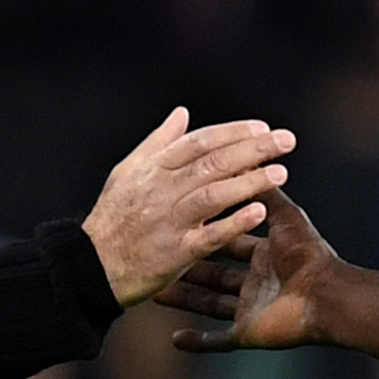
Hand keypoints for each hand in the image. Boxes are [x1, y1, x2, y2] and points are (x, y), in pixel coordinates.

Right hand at [81, 108, 296, 306]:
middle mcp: (163, 189)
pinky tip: (259, 212)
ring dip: (250, 181)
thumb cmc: (112, 217)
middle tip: (286, 141)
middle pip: (214, 162)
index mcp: (155, 168)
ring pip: (215, 194)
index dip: (233, 132)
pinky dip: (235, 222)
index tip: (262, 127)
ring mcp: (170, 220)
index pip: (200, 141)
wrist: (92, 265)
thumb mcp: (127, 171)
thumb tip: (182, 113)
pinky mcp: (176, 252)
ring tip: (281, 173)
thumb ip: (158, 142)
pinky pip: (210, 235)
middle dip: (253, 149)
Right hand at [160, 188, 335, 351]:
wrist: (325, 296)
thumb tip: (247, 161)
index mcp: (265, 255)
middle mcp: (256, 282)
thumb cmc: (308, 253)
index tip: (180, 221)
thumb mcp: (283, 215)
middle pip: (214, 273)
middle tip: (158, 257)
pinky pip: (218, 340)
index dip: (206, 231)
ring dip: (184, 300)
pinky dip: (198, 341)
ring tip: (155, 294)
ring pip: (209, 304)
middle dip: (187, 268)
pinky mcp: (247, 333)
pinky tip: (174, 338)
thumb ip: (264, 191)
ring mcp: (250, 309)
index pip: (228, 240)